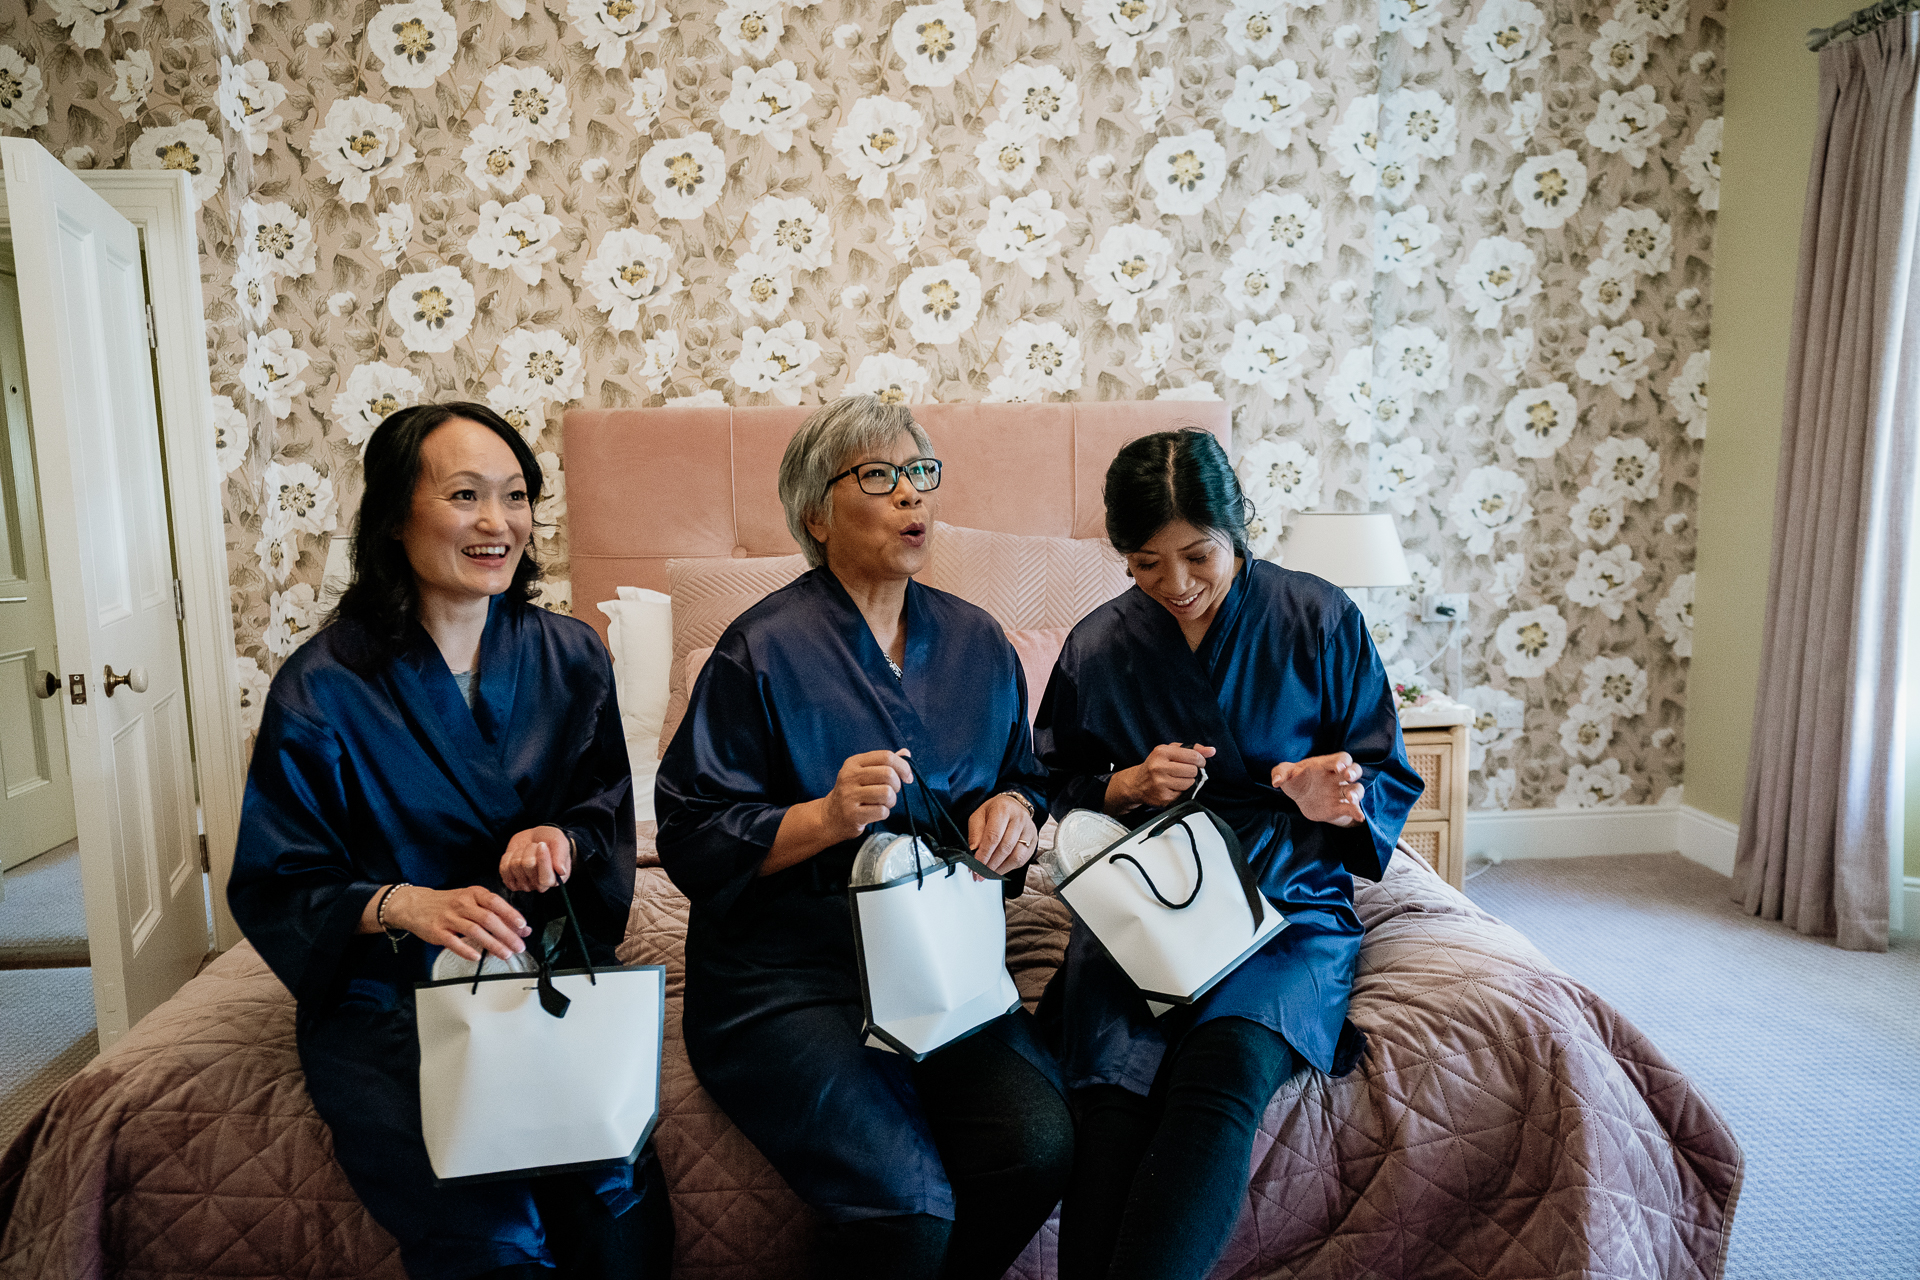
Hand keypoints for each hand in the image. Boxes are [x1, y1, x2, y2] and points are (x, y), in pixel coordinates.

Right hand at [385, 885, 530, 962]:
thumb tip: (520, 927)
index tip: (522, 926)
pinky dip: (467, 950)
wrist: (416, 904)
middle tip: (518, 946)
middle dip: (506, 934)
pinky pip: (454, 942)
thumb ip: (495, 913)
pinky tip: (477, 957)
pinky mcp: (437, 931)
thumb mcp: (471, 901)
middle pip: (488, 919)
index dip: (510, 914)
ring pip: (474, 931)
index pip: (495, 902)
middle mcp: (462, 904)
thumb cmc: (449, 903)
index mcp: (473, 894)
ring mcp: (449, 917)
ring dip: (492, 944)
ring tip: (505, 954)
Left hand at [500, 825, 572, 892]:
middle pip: (528, 866)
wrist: (537, 839)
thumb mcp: (559, 842)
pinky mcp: (510, 881)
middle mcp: (539, 886)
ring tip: (527, 849)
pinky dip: (508, 857)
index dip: (543, 861)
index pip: (546, 878)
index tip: (542, 844)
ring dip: (520, 852)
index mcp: (555, 879)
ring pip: (514, 866)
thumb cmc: (550, 841)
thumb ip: (561, 856)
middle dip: (531, 849)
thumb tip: (561, 871)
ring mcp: (524, 885)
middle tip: (536, 845)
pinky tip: (517, 854)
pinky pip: (503, 869)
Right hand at [821, 749, 913, 843]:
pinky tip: (874, 813)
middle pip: (888, 774)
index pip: (886, 756)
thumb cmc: (853, 793)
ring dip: (891, 801)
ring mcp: (849, 796)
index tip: (907, 777)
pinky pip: (881, 811)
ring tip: (883, 803)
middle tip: (891, 792)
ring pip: (887, 793)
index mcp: (854, 762)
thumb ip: (884, 763)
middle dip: (897, 785)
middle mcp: (849, 776)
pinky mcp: (852, 814)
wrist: (830, 817)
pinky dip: (884, 813)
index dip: (903, 766)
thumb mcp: (864, 773)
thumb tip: (906, 753)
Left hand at [967, 794, 1039, 874]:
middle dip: (990, 865)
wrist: (1013, 805)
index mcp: (1003, 810)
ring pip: (1016, 856)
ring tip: (988, 874)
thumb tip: (973, 853)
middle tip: (979, 874)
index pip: (993, 836)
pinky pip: (1022, 860)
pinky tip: (999, 870)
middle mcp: (1019, 819)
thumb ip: (975, 834)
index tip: (975, 866)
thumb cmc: (994, 811)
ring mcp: (1029, 830)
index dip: (984, 854)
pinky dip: (1009, 868)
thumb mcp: (979, 816)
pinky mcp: (1034, 840)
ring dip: (1000, 869)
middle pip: (1005, 848)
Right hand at [1107, 743, 1216, 813]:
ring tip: (1179, 779)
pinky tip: (1173, 788)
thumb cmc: (1157, 765)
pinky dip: (1182, 791)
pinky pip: (1184, 794)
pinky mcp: (1163, 797)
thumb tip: (1212, 750)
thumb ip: (1192, 749)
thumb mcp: (1171, 751)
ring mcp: (1161, 783)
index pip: (1193, 756)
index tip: (1198, 762)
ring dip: (1188, 782)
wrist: (1137, 784)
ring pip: (1190, 783)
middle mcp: (1159, 767)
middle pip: (1192, 770)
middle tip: (1186, 772)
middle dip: (1193, 772)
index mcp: (1162, 752)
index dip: (1200, 760)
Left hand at [1272, 753, 1365, 826]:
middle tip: (1348, 777)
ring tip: (1351, 799)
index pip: (1340, 758)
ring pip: (1356, 788)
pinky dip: (1358, 812)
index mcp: (1326, 765)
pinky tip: (1360, 817)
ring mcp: (1341, 791)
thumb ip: (1280, 772)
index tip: (1338, 767)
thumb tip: (1275, 782)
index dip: (1341, 761)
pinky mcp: (1341, 807)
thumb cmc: (1296, 780)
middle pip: (1354, 770)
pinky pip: (1352, 808)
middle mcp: (1337, 777)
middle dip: (1354, 772)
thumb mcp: (1286, 773)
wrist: (1302, 799)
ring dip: (1356, 792)